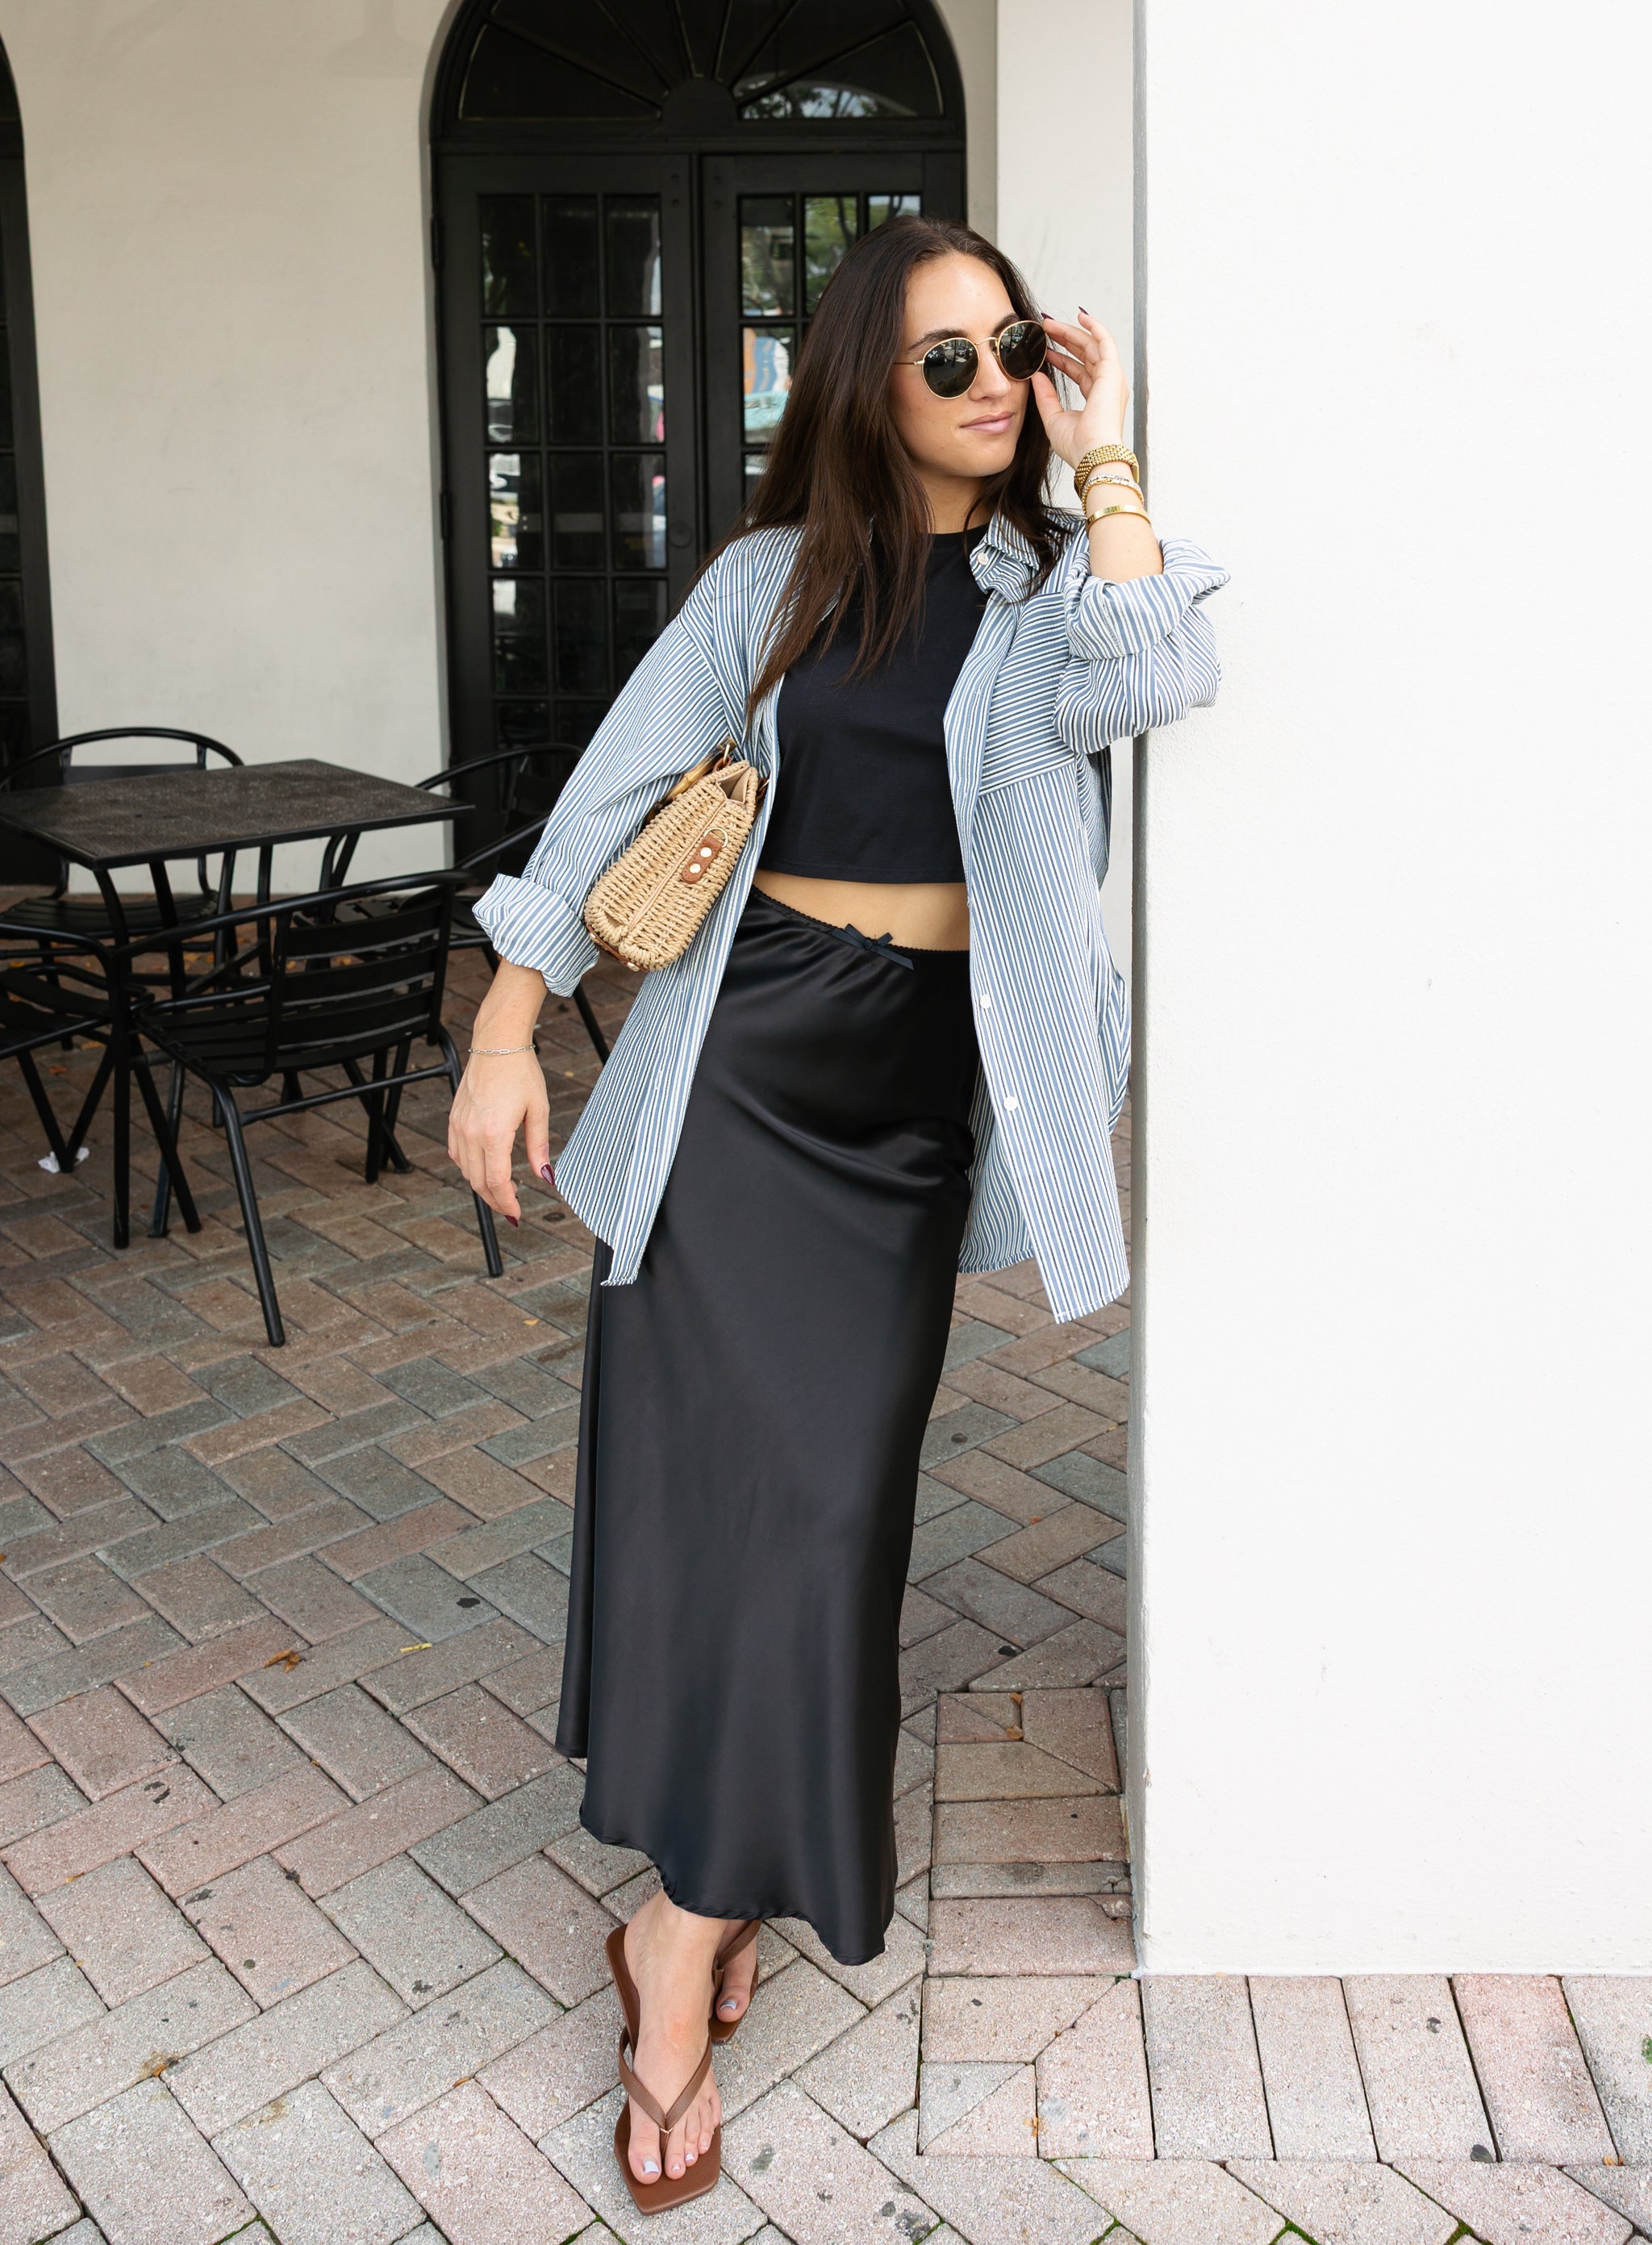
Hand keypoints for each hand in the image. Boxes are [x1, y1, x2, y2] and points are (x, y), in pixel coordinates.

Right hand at [447, 1048, 550, 1225]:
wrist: (497, 1044)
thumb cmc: (521, 1072)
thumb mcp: (538, 1110)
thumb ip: (539, 1147)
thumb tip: (546, 1177)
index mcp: (494, 1133)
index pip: (496, 1182)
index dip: (506, 1203)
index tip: (517, 1214)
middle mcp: (471, 1132)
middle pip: (478, 1181)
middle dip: (495, 1200)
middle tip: (511, 1208)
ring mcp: (459, 1126)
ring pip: (465, 1169)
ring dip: (482, 1185)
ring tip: (502, 1190)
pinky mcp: (454, 1119)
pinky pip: (456, 1153)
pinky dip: (469, 1167)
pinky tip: (484, 1168)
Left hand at [1031, 311, 1129, 473]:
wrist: (1092, 454)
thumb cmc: (1077, 446)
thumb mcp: (1053, 418)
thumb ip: (1045, 396)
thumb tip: (1035, 375)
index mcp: (1095, 399)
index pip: (1078, 371)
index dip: (1061, 358)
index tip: (1045, 349)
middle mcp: (1106, 387)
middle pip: (1085, 355)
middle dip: (1065, 340)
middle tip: (1045, 329)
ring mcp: (1111, 378)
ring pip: (1092, 345)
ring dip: (1072, 332)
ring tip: (1050, 323)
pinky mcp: (1113, 371)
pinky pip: (1105, 341)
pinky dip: (1094, 327)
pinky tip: (1081, 316)